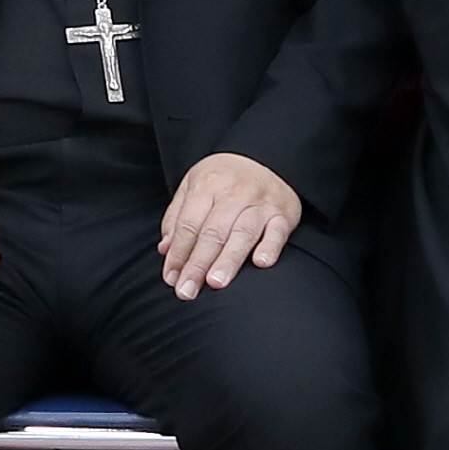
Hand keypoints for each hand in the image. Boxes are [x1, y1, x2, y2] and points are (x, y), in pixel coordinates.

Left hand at [157, 149, 304, 298]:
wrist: (265, 158)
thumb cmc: (224, 179)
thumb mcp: (193, 186)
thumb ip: (177, 217)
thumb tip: (165, 250)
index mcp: (208, 184)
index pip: (189, 224)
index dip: (178, 253)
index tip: (171, 279)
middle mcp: (234, 192)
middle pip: (213, 232)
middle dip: (198, 264)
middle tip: (187, 291)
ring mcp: (260, 202)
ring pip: (243, 233)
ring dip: (228, 259)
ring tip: (215, 283)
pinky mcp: (283, 213)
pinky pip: (277, 231)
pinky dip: (270, 246)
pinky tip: (260, 263)